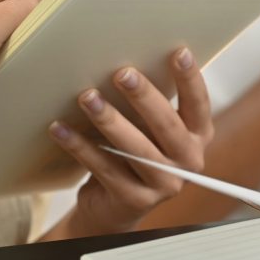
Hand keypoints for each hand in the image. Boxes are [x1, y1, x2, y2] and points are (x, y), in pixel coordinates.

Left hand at [45, 48, 212, 236]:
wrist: (116, 206)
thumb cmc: (135, 152)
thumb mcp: (151, 129)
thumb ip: (150, 103)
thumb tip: (126, 63)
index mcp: (198, 136)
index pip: (198, 104)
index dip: (190, 79)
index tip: (179, 52)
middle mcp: (187, 162)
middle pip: (166, 125)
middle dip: (143, 96)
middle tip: (121, 73)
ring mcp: (163, 184)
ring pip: (134, 148)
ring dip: (108, 119)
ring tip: (87, 97)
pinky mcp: (134, 200)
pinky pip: (103, 168)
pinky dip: (80, 146)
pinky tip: (61, 128)